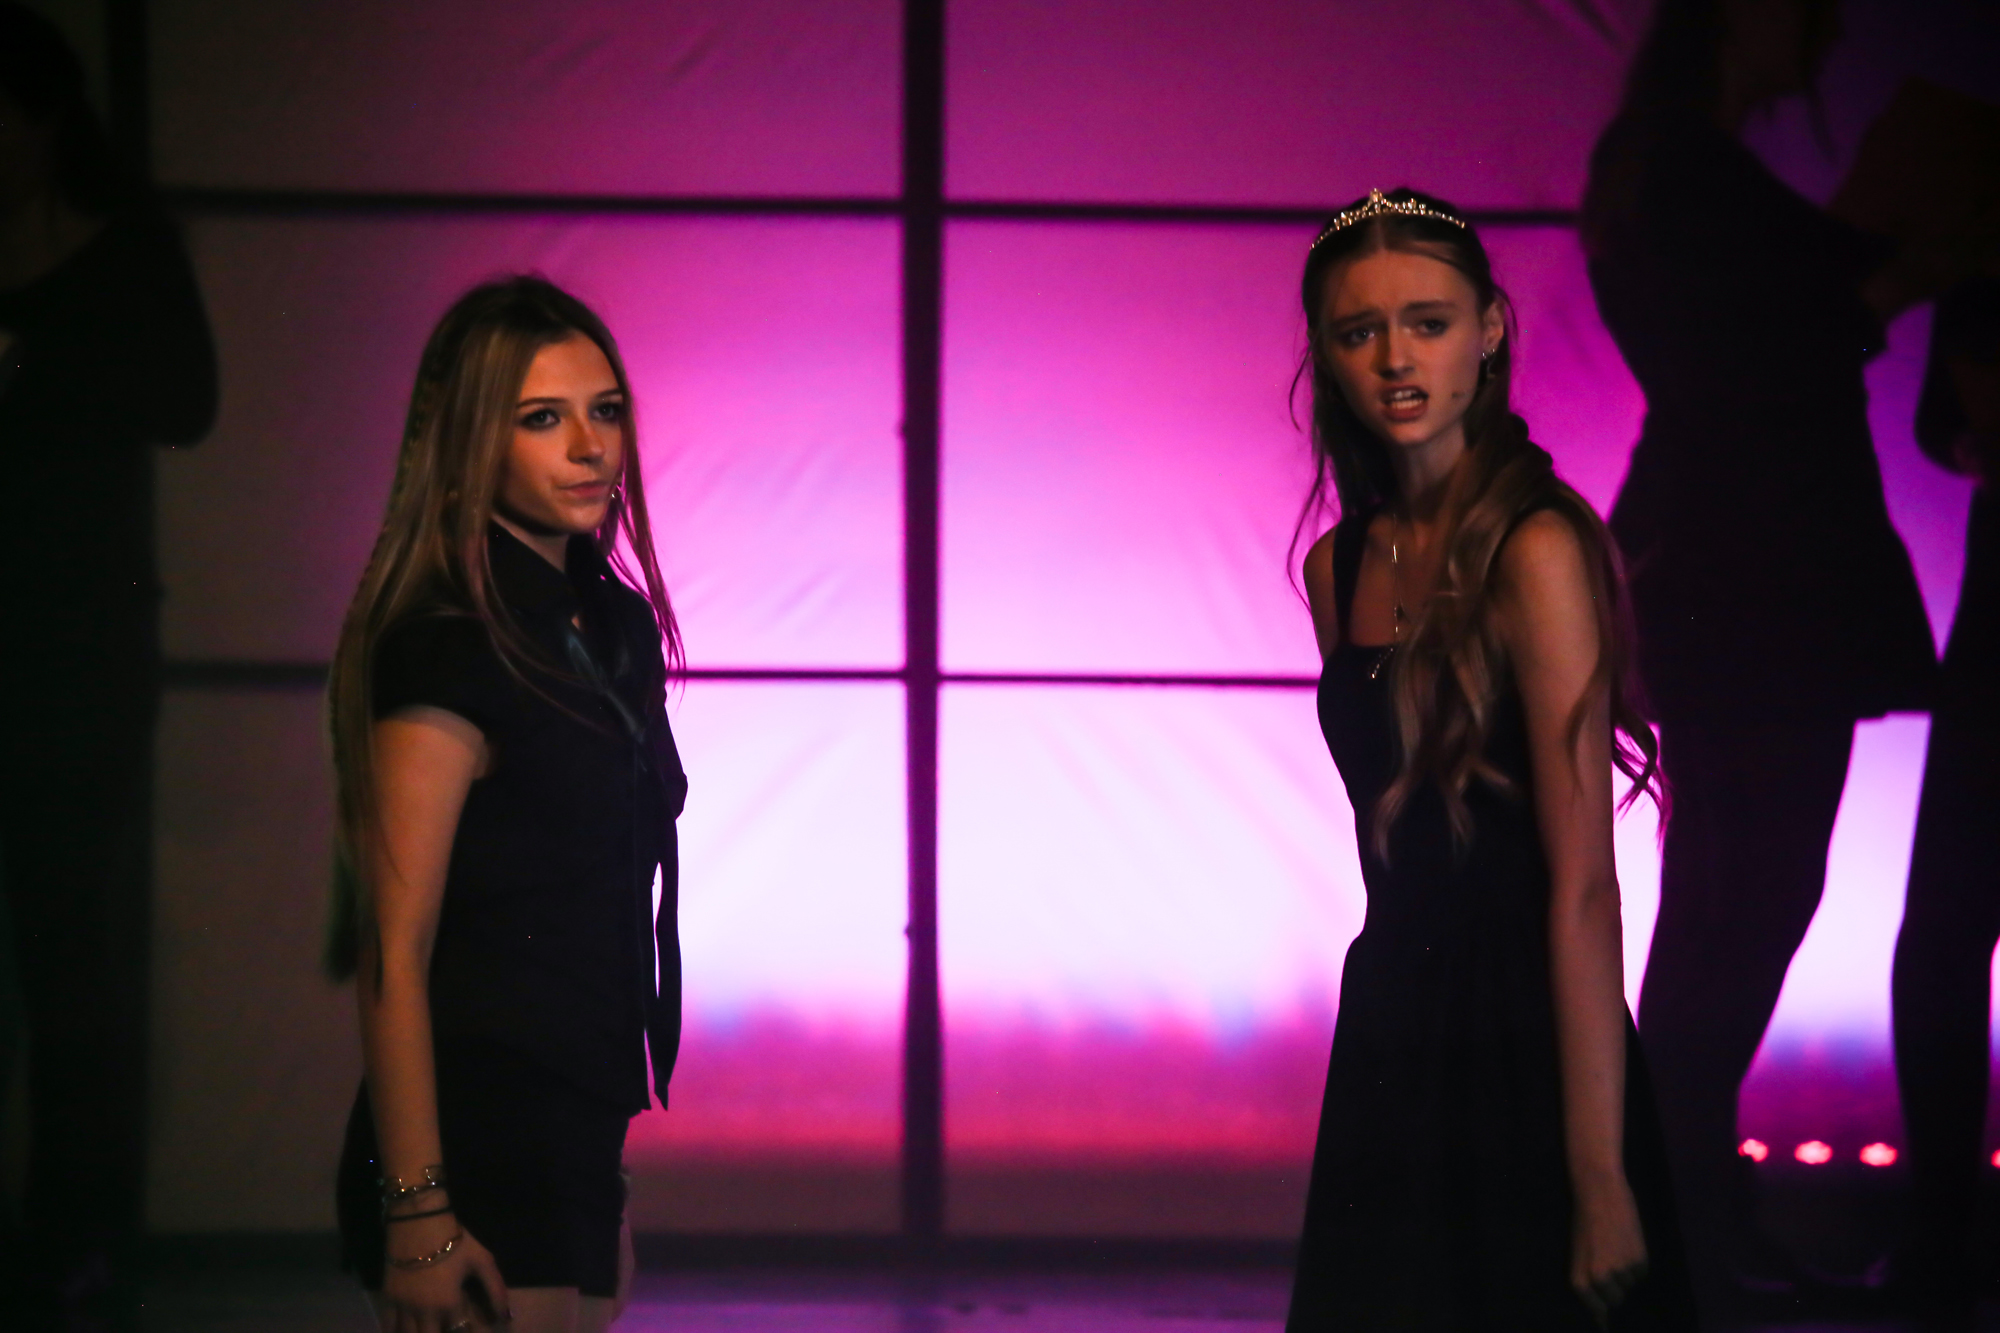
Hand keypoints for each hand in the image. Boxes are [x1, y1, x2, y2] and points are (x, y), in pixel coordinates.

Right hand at [378, 1215, 509, 1332]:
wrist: (418, 1221)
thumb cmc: (454, 1240)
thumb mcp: (482, 1260)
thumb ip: (495, 1289)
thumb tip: (507, 1316)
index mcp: (449, 1303)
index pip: (461, 1331)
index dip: (469, 1330)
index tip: (471, 1326)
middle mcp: (425, 1311)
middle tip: (449, 1327)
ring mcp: (404, 1306)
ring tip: (429, 1328)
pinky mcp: (388, 1298)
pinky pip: (388, 1326)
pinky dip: (395, 1332)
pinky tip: (404, 1331)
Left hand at [1570, 1172, 1648, 1328]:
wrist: (1599, 1192)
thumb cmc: (1583, 1221)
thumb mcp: (1579, 1253)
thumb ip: (1588, 1279)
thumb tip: (1603, 1311)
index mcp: (1579, 1279)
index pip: (1596, 1310)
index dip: (1602, 1316)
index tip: (1606, 1324)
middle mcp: (1599, 1280)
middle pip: (1616, 1299)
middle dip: (1615, 1287)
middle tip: (1610, 1261)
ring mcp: (1621, 1271)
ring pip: (1630, 1284)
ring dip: (1626, 1272)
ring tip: (1617, 1246)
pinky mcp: (1639, 1261)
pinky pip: (1641, 1273)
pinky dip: (1637, 1262)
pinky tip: (1628, 1242)